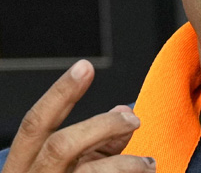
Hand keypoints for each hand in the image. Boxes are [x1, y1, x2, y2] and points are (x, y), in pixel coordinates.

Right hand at [2, 60, 154, 172]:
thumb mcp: (66, 167)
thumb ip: (95, 140)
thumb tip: (125, 111)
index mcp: (22, 166)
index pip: (35, 123)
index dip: (60, 94)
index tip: (85, 66)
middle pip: (61, 147)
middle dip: (101, 127)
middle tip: (135, 120)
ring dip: (124, 165)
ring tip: (149, 164)